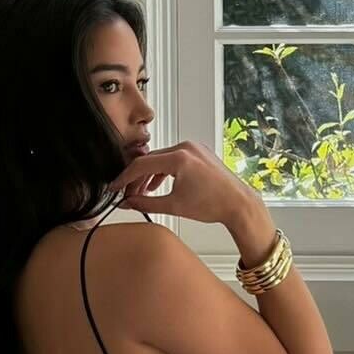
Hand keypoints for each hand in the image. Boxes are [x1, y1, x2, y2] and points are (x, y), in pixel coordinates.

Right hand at [109, 138, 255, 225]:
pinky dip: (163, 171)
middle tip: (126, 194)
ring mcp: (194, 148)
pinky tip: (157, 185)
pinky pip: (174, 158)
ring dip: (149, 174)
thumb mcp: (173, 206)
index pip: (141, 164)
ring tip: (142, 192)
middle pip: (150, 160)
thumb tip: (126, 203)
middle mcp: (186, 147)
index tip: (114, 187)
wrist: (238, 204)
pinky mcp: (199, 152)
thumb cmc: (213, 204)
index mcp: (179, 158)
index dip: (124, 178)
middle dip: (136, 178)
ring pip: (161, 159)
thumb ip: (145, 203)